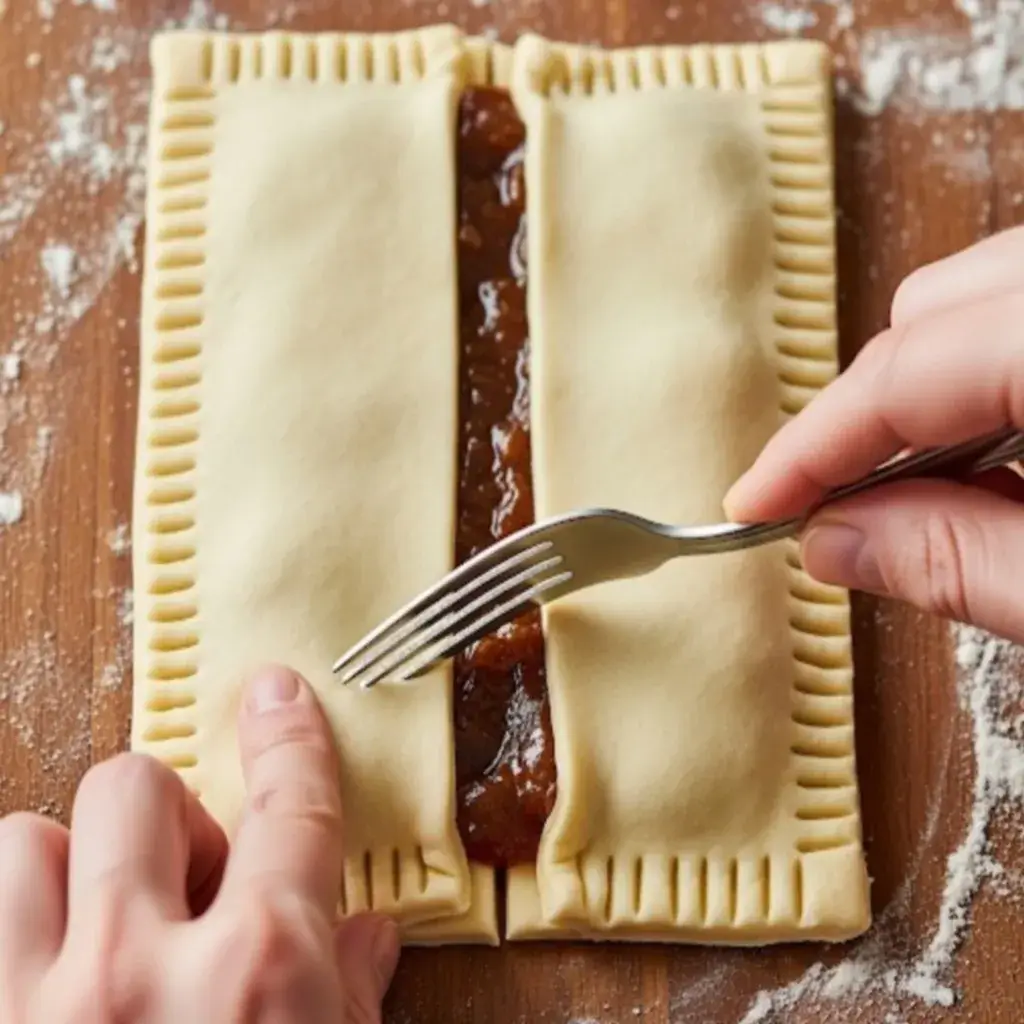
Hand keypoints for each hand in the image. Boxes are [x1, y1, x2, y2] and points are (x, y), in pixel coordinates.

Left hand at [0, 666, 399, 1022]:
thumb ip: (350, 994)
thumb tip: (365, 937)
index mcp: (260, 969)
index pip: (288, 806)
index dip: (288, 739)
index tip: (277, 699)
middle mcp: (138, 973)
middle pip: (135, 788)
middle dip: (166, 818)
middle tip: (188, 882)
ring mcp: (39, 1010)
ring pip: (25, 844)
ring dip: (71, 869)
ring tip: (104, 925)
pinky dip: (18, 930)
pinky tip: (54, 980)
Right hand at [725, 225, 1023, 642]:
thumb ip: (962, 561)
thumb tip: (836, 540)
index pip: (903, 377)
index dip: (809, 450)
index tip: (752, 506)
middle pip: (931, 309)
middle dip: (869, 411)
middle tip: (845, 508)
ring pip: (984, 290)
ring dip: (936, 384)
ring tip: (942, 486)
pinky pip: (1023, 302)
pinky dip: (997, 362)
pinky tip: (1015, 445)